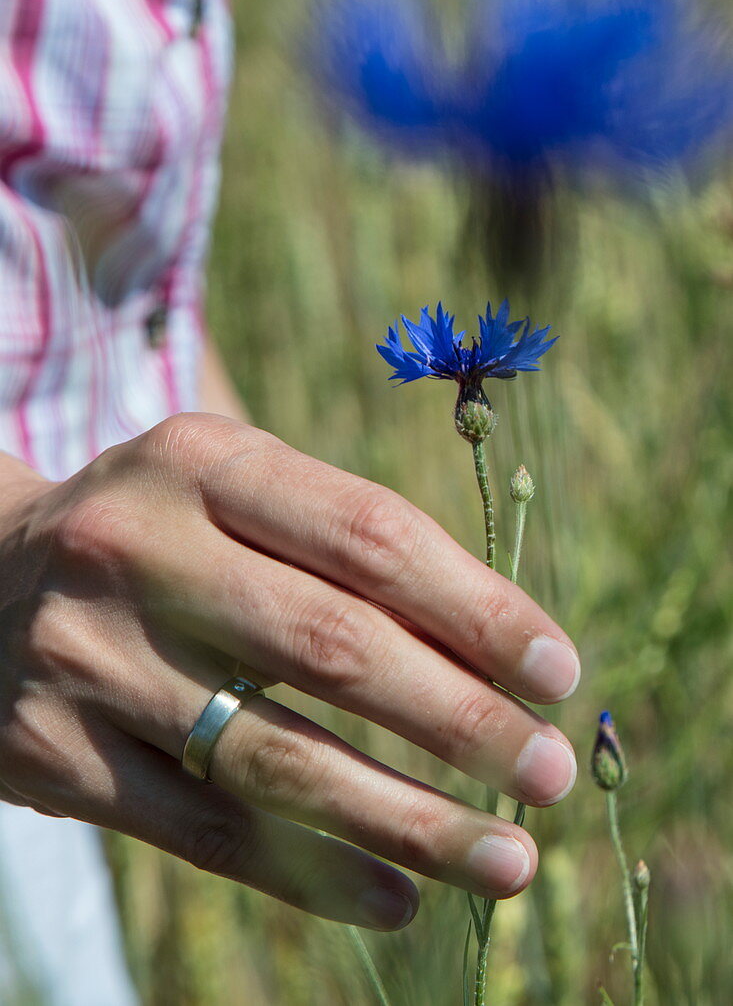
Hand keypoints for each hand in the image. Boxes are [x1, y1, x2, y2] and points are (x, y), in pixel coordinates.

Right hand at [0, 414, 578, 930]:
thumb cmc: (156, 532)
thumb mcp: (232, 493)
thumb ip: (344, 544)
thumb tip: (494, 647)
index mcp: (201, 463)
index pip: (368, 534)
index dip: (478, 608)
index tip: (558, 673)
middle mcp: (137, 551)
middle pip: (332, 648)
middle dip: (461, 720)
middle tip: (551, 770)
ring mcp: (90, 658)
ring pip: (276, 757)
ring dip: (407, 819)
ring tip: (504, 857)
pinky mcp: (57, 756)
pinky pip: (207, 830)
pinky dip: (314, 872)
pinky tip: (395, 897)